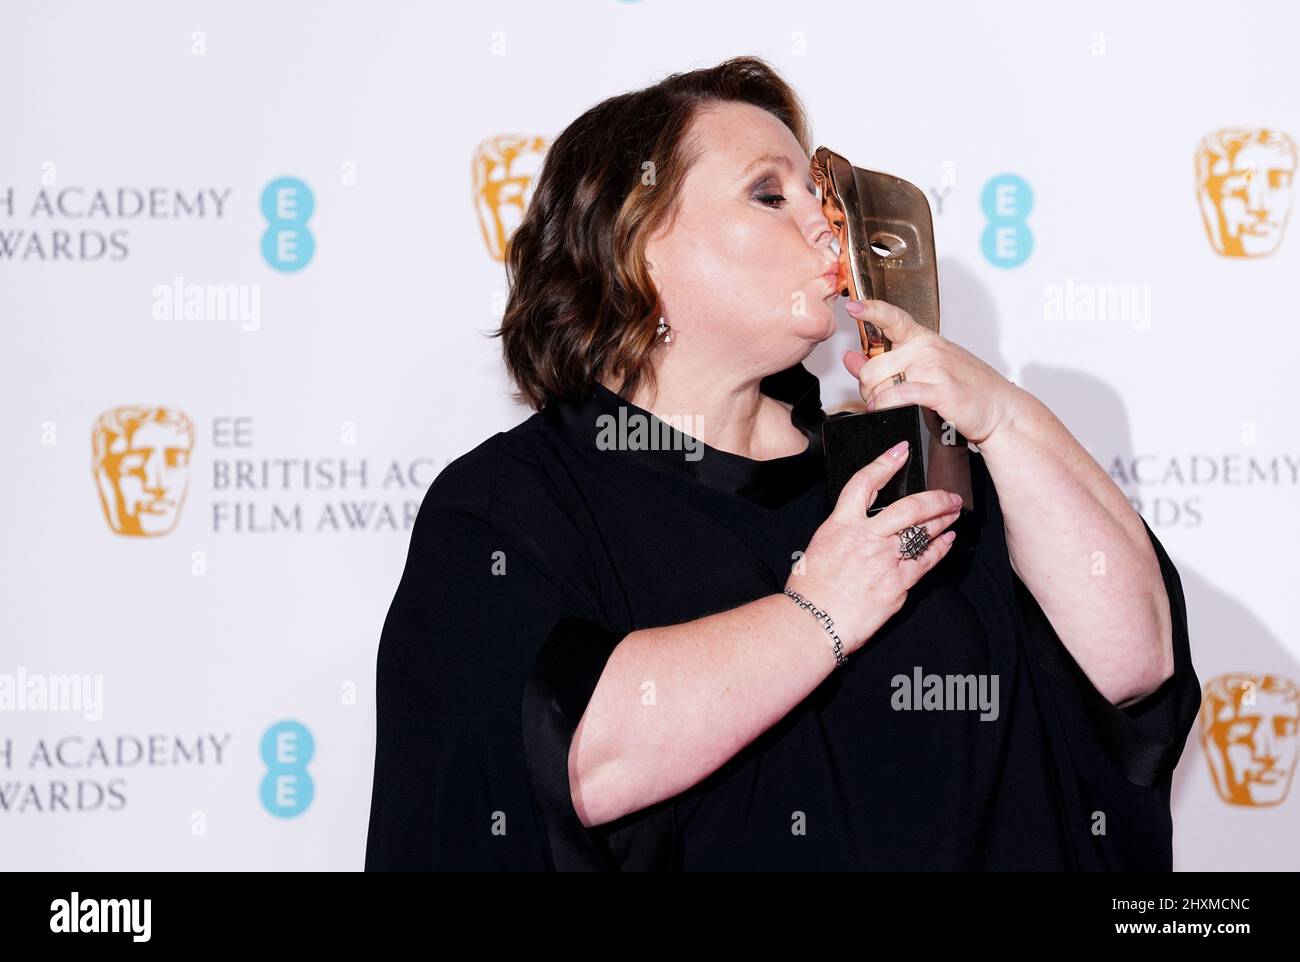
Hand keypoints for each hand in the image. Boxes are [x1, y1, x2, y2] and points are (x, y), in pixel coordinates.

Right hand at [784, 440, 960, 655]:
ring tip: (953, 513)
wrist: (813, 622)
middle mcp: (866, 537)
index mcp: (841, 524)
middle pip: (909, 507)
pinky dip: (941, 548)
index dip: (885, 463)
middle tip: (949, 495)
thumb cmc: (812, 589)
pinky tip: (948, 541)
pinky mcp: (897, 583)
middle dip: (934, 498)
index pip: (865, 483)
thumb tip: (868, 527)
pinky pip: (926, 561)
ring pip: (923, 532)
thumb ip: (846, 532)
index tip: (900, 452)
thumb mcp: (821, 546)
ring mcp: (884, 559)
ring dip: (942, 520)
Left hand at [841, 299, 1022, 445]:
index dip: (870, 310)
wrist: (1000, 410)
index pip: (892, 317)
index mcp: (924, 339)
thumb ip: (883, 365)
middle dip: (866, 388)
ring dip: (875, 401)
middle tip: (876, 398)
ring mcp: (933, 368)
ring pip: (879, 384)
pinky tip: (883, 410)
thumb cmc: (965, 390)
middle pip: (872, 367)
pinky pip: (895, 395)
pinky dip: (884, 405)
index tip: (853, 307)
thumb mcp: (924, 371)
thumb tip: (851, 359)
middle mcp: (927, 349)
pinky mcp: (938, 390)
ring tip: (887, 407)